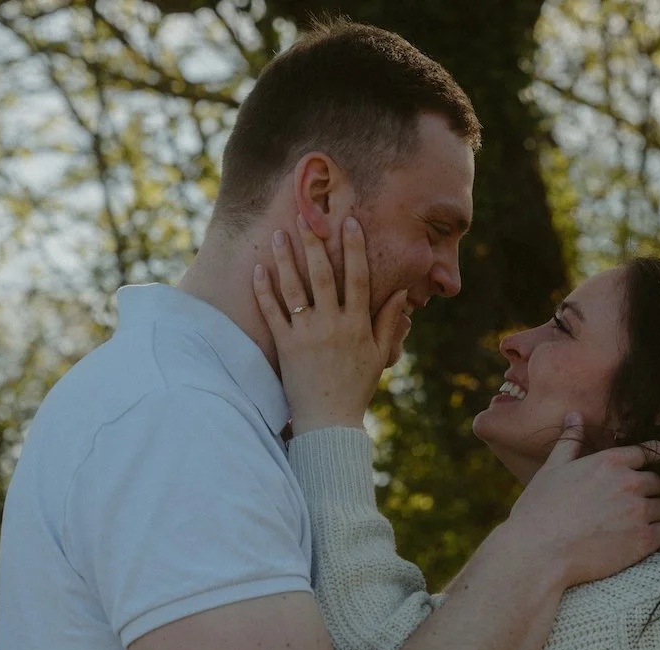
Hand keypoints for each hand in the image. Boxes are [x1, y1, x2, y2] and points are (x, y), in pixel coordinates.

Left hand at [253, 215, 407, 434]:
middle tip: (307, 217)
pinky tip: (258, 269)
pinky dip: (264, 291)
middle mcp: (332, 324)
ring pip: (294, 289)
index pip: (358, 278)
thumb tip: (402, 292)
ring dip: (286, 259)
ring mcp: (307, 334)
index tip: (349, 223)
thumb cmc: (356, 388)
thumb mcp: (379, 355)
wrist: (329, 422)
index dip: (354, 249)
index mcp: (357, 324)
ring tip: (279, 235)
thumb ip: (388, 321)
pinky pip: (272, 313)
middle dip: (315, 243)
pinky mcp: (285, 346)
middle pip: (323, 275)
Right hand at [501, 413, 659, 587]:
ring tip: (650, 520)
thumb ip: (570, 441)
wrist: (539, 552)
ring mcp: (639, 512)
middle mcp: (629, 483)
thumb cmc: (540, 510)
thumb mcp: (552, 469)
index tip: (659, 467)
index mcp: (609, 462)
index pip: (652, 451)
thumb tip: (575, 415)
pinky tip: (650, 537)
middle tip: (651, 499)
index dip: (658, 459)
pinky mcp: (643, 540)